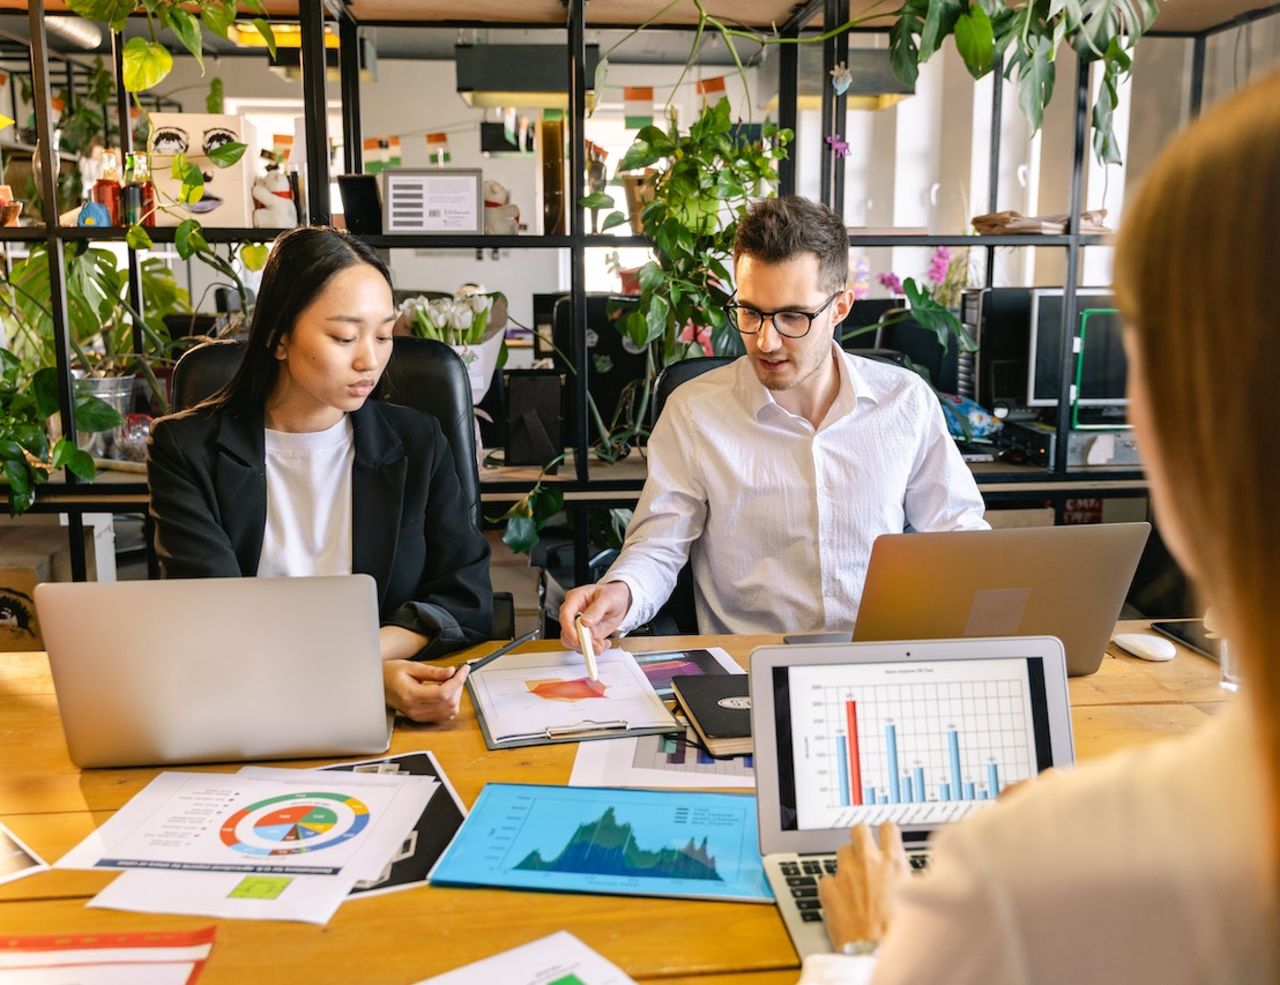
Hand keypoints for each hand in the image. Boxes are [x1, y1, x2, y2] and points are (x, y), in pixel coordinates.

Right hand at [382, 660, 467, 723]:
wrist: (378, 685)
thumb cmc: (390, 674)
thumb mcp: (411, 666)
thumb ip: (432, 671)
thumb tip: (451, 672)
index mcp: (411, 695)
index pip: (443, 693)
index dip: (458, 681)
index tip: (464, 669)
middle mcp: (415, 709)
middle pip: (448, 703)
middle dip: (458, 686)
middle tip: (456, 673)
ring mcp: (418, 716)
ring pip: (449, 712)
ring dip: (456, 696)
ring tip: (450, 682)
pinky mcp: (421, 718)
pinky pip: (444, 716)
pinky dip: (450, 704)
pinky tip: (446, 692)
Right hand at [558, 581, 631, 651]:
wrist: (621, 601)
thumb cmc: (612, 594)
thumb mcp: (608, 598)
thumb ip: (596, 609)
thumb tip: (585, 621)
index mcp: (575, 599)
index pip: (565, 615)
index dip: (568, 629)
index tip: (576, 639)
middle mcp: (574, 614)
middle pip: (566, 632)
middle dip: (579, 642)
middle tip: (594, 645)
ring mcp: (579, 626)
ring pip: (574, 642)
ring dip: (588, 647)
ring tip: (602, 644)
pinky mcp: (587, 635)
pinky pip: (585, 646)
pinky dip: (595, 649)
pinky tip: (605, 643)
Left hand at [818, 822, 908, 951]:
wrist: (874, 953)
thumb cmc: (896, 933)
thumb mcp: (913, 899)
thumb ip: (902, 878)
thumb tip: (902, 873)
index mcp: (893, 862)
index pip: (888, 828)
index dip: (885, 831)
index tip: (884, 835)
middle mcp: (868, 861)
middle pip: (859, 829)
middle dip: (860, 836)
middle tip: (862, 848)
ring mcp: (846, 872)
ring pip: (842, 851)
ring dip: (847, 861)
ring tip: (853, 881)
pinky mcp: (828, 887)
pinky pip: (828, 877)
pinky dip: (833, 887)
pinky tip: (841, 901)